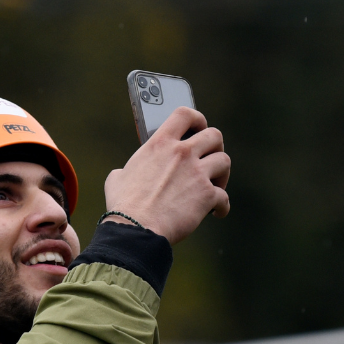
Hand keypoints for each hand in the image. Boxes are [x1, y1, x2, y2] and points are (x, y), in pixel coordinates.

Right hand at [102, 107, 230, 244]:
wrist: (137, 229)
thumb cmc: (124, 206)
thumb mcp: (118, 178)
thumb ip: (127, 169)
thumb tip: (122, 174)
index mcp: (160, 144)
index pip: (185, 114)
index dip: (197, 119)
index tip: (199, 127)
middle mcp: (182, 153)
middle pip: (214, 135)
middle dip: (215, 147)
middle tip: (210, 159)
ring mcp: (197, 173)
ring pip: (224, 161)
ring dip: (222, 174)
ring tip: (215, 185)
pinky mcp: (207, 195)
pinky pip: (224, 197)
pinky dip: (222, 205)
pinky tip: (216, 212)